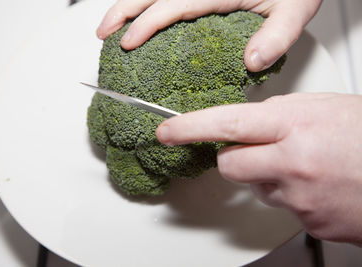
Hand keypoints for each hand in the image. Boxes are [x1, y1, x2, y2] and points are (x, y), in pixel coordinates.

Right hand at [97, 0, 321, 71]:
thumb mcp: (294, 11)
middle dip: (122, 10)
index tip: (127, 42)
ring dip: (126, 5)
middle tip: (102, 32)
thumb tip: (251, 62)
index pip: (174, 5)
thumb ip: (275, 37)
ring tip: (108, 25)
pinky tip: (134, 14)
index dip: (147, 23)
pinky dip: (143, 4)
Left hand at [156, 93, 361, 244]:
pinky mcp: (309, 223)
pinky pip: (282, 206)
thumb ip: (282, 113)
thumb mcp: (326, 107)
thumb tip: (251, 121)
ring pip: (256, 188)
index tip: (168, 132)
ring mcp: (300, 198)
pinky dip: (291, 194)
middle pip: (230, 166)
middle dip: (233, 158)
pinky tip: (317, 184)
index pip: (227, 125)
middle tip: (255, 151)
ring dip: (268, 176)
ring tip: (304, 165)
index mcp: (296, 127)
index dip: (190, 128)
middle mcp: (294, 164)